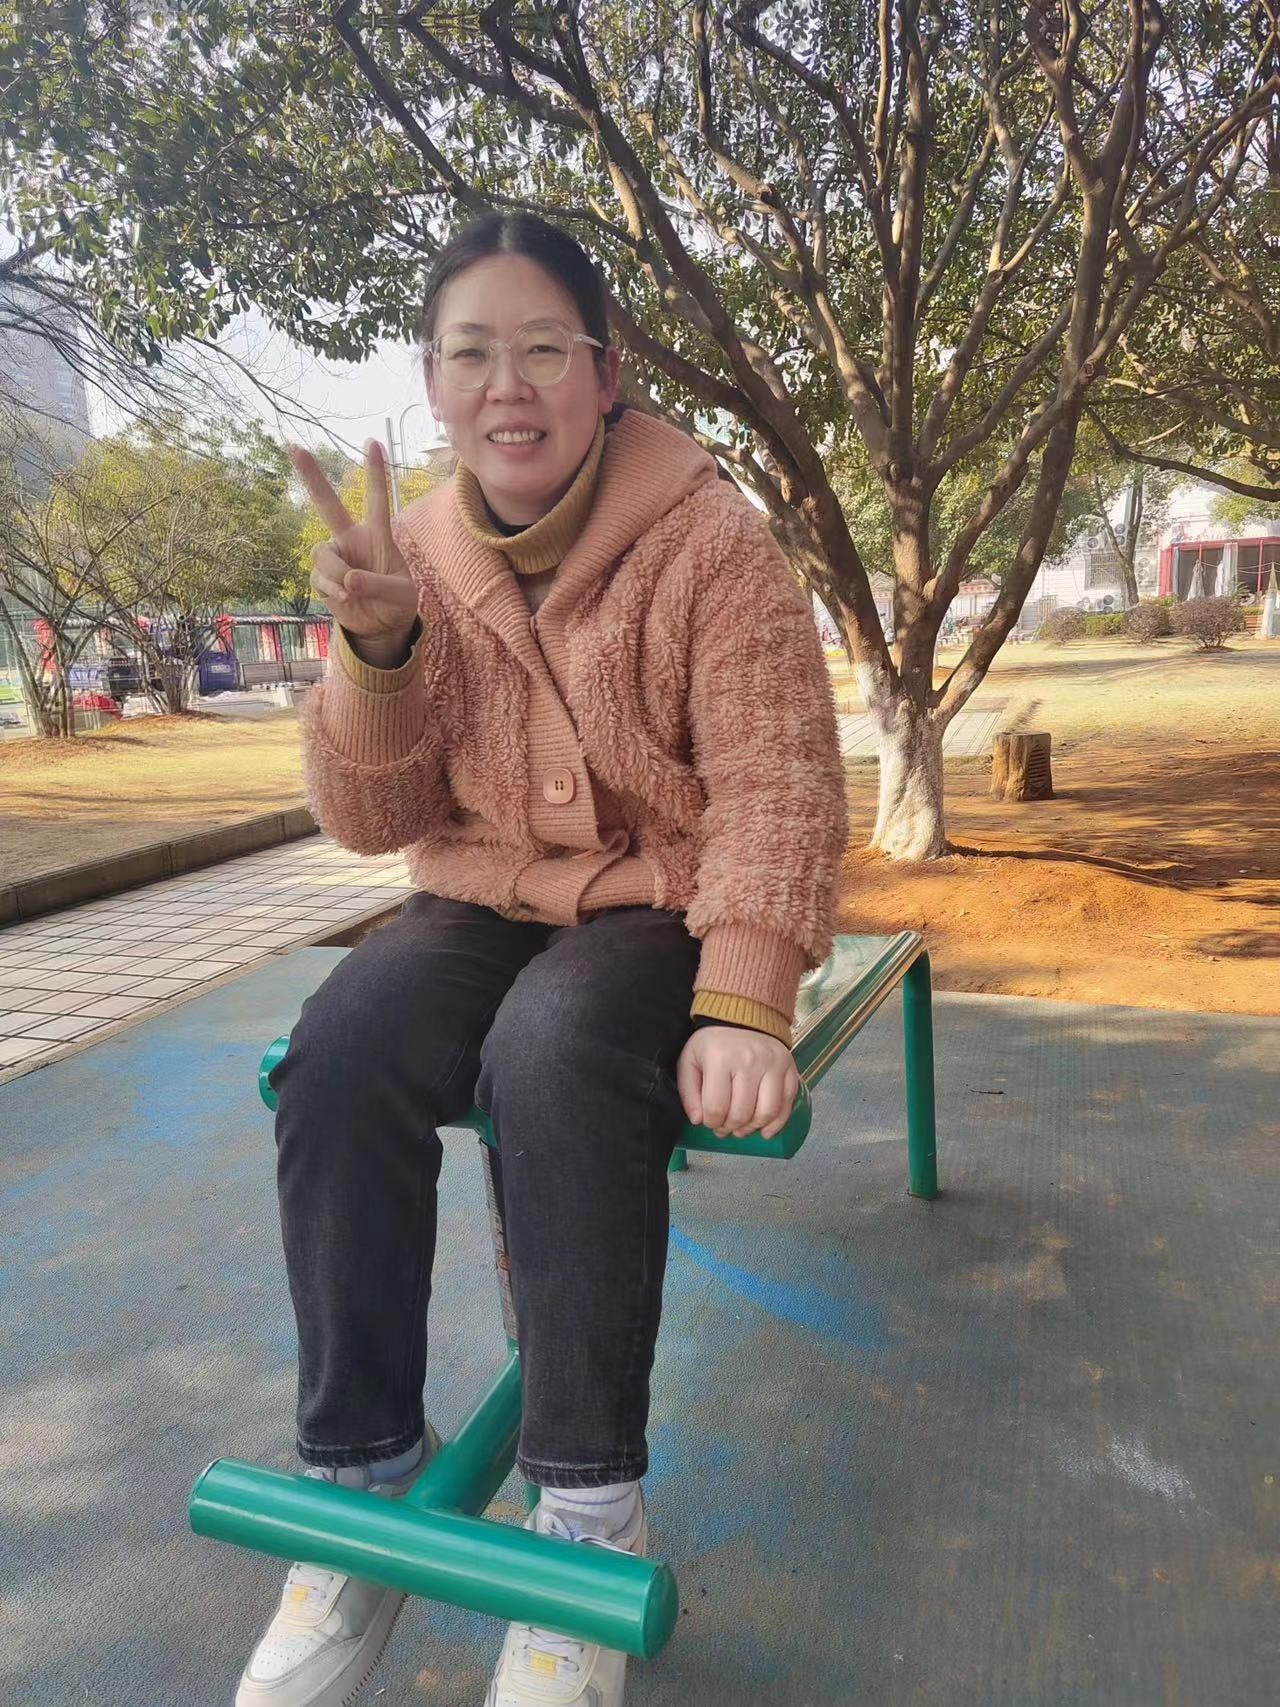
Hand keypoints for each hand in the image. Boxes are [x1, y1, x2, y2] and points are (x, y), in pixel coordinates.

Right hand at [289, 439, 419, 650]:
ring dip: (336, 575)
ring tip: (352, 592)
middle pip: (327, 504)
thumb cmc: (398, 603)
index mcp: (377, 536)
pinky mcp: (321, 578)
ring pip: (322, 554)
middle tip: (293, 446)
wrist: (382, 627)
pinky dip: (331, 591)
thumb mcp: (401, 595)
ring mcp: (334, 557)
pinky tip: (345, 600)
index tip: (374, 442)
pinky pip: (318, 579)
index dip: (375, 472)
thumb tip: (348, 580)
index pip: (376, 500)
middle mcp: (351, 540)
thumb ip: (378, 585)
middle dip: (311, 476)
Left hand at [676, 1025, 800, 1140]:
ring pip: (766, 1113)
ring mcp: (773, 1064)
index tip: (709, 1121)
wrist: (743, 1018)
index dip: (711, 1123)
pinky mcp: (789, 1068)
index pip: (716, 1108)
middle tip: (724, 1127)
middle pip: (741, 1114)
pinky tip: (765, 1130)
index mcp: (720, 1058)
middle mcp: (750, 1060)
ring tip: (742, 1128)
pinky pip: (787, 1104)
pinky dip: (777, 1123)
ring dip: (752, 1128)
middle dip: (730, 1128)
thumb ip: (689, 1092)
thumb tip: (699, 1121)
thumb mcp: (690, 1062)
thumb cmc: (713, 1044)